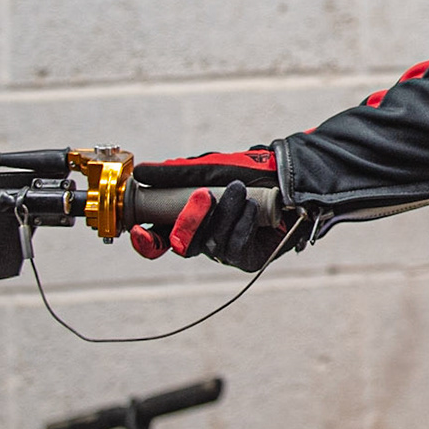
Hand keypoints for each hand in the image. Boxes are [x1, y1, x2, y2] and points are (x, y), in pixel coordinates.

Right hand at [130, 148, 284, 269]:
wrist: (287, 177)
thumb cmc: (246, 172)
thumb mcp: (209, 168)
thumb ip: (176, 173)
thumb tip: (140, 172)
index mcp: (185, 220)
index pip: (158, 238)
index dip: (146, 240)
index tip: (140, 229)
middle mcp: (201, 239)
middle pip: (182, 245)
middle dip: (190, 222)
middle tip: (203, 195)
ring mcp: (223, 251)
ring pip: (210, 244)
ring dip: (223, 214)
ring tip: (238, 188)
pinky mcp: (246, 259)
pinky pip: (235, 248)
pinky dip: (241, 224)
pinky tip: (250, 206)